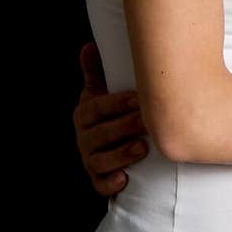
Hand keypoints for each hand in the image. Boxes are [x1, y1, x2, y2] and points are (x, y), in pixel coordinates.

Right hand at [73, 42, 147, 196]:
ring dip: (120, 155)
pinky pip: (102, 185)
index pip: (95, 108)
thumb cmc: (113, 115)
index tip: (138, 99)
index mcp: (85, 114)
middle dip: (123, 128)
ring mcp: (91, 160)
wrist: (113, 147)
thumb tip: (88, 46)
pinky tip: (125, 179)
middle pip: (98, 134)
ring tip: (142, 149)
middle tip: (147, 123)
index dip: (115, 104)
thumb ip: (97, 73)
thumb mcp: (103, 94)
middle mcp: (84, 138)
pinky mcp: (100, 180)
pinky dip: (111, 184)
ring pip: (100, 160)